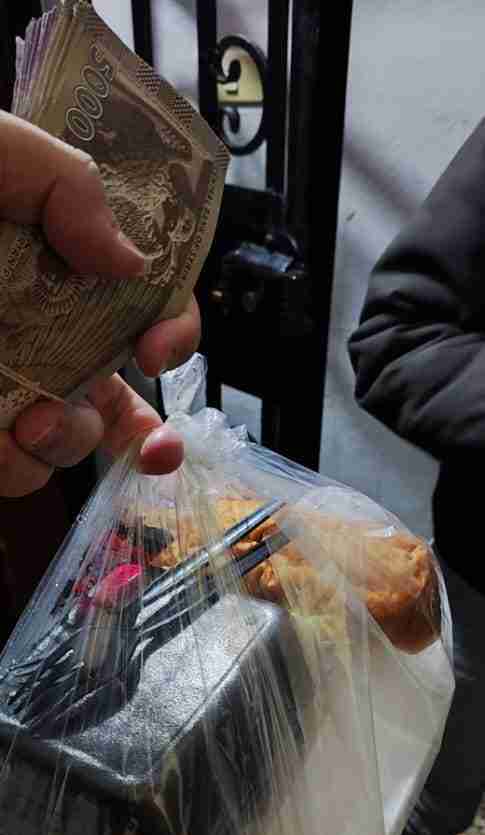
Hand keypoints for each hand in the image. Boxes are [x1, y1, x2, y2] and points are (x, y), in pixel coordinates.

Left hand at [0, 112, 200, 496]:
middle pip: (112, 393)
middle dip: (141, 429)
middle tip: (147, 437)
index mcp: (50, 265)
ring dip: (70, 444)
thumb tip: (130, 261)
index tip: (160, 345)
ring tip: (35, 421)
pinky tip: (1, 435)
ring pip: (64, 443)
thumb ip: (67, 185)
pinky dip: (13, 463)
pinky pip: (9, 468)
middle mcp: (31, 330)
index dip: (169, 329)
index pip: (136, 302)